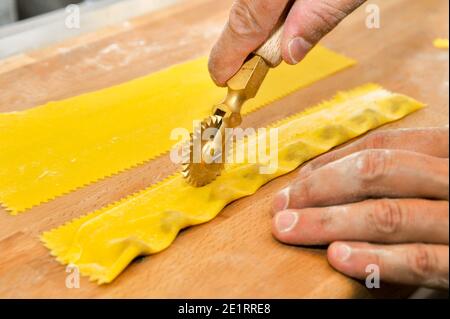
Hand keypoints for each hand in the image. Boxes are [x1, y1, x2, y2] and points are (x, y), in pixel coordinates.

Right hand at [209, 0, 364, 85]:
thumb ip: (320, 17)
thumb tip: (290, 53)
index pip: (245, 23)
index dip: (228, 55)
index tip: (221, 77)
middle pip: (243, 11)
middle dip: (244, 43)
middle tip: (243, 69)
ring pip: (252, 1)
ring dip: (260, 25)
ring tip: (272, 44)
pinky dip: (269, 9)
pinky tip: (282, 15)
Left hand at [271, 127, 448, 288]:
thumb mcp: (437, 182)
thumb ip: (400, 178)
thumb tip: (326, 177)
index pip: (380, 147)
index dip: (330, 164)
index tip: (293, 183)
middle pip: (378, 173)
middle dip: (321, 189)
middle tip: (280, 208)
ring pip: (390, 214)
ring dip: (331, 222)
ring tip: (291, 230)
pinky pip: (422, 260)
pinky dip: (376, 259)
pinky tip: (339, 256)